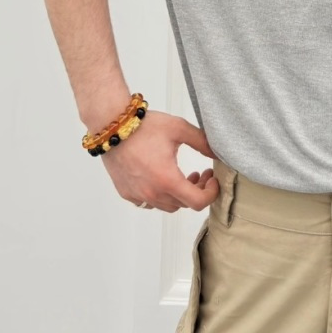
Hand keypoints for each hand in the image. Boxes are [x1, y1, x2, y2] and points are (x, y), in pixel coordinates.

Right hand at [100, 110, 219, 211]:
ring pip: (167, 206)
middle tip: (202, 173)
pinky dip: (161, 195)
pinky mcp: (126, 193)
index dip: (211, 193)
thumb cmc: (145, 127)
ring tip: (183, 175)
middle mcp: (152, 193)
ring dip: (179, 194)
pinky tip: (161, 177)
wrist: (112, 126)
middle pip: (183, 204)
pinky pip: (149, 202)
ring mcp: (138, 195)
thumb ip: (202, 142)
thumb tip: (219, 153)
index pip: (197, 202)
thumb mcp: (179, 129)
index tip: (213, 179)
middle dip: (197, 191)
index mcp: (167, 179)